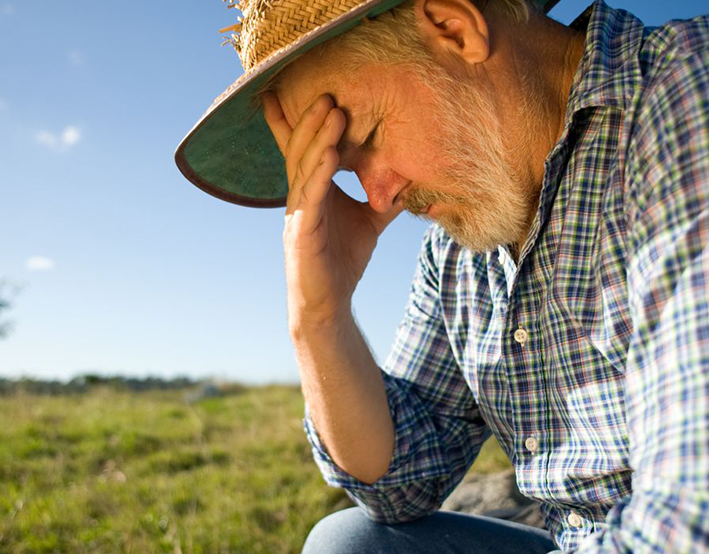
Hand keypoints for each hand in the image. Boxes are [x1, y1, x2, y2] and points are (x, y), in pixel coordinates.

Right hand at [262, 92, 404, 329]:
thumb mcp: (370, 222)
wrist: (330, 304)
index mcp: (312, 192)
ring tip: (332, 112)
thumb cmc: (343, 262)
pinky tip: (328, 155)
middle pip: (301, 151)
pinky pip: (309, 197)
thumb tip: (411, 178)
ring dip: (317, 139)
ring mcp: (297, 214)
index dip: (301, 123)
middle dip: (311, 121)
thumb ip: (384, 198)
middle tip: (328, 92)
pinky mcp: (300, 233)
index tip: (307, 92)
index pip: (305, 150)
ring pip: (303, 168)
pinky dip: (318, 173)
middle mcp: (299, 198)